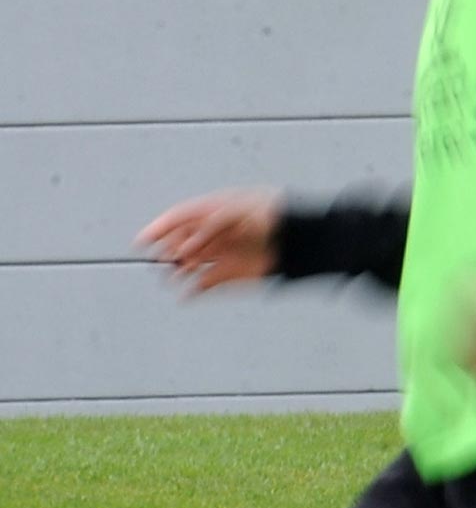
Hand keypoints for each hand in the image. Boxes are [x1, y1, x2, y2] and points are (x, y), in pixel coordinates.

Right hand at [136, 188, 283, 293]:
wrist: (301, 239)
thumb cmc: (272, 217)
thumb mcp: (239, 211)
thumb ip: (209, 226)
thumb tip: (185, 250)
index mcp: (213, 212)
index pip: (179, 219)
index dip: (159, 228)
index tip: (142, 241)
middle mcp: (213, 234)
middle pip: (178, 243)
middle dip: (166, 251)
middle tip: (161, 260)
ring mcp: (220, 254)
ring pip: (187, 265)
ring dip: (175, 272)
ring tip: (171, 277)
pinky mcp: (229, 274)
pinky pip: (203, 285)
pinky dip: (191, 292)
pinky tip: (184, 296)